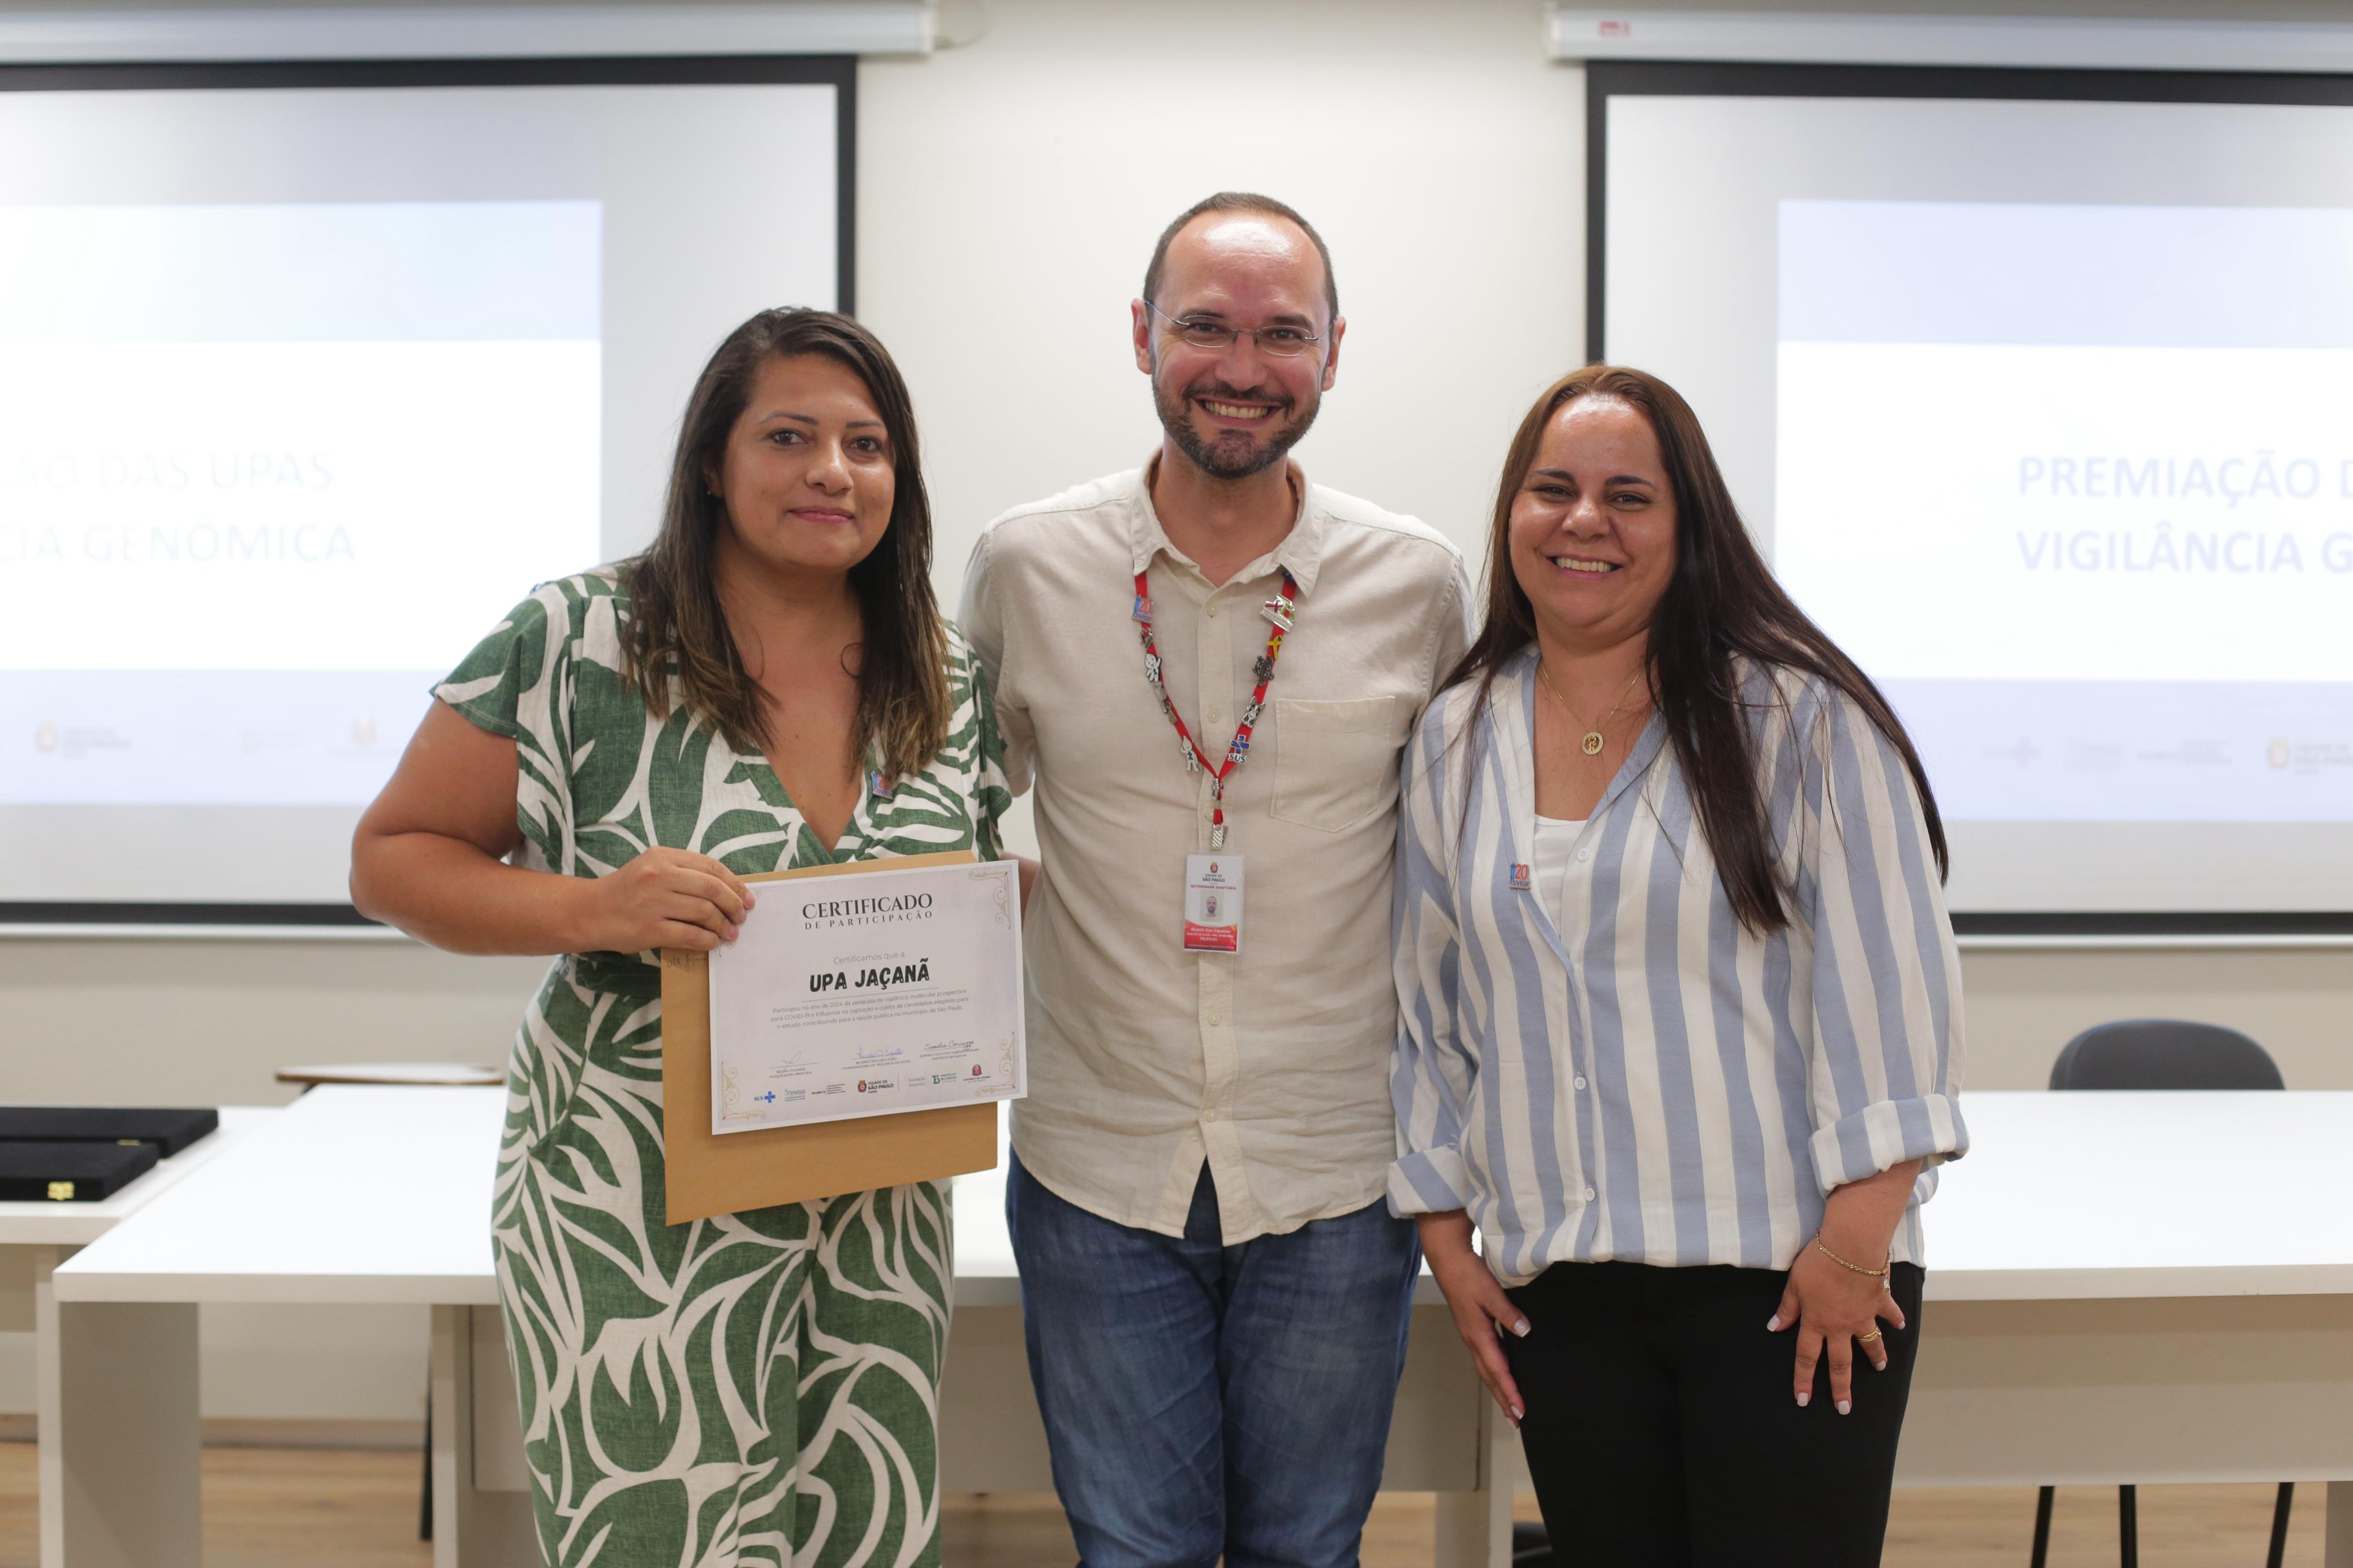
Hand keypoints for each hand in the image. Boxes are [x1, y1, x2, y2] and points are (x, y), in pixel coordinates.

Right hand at [575, 848, 755, 952]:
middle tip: (741, 917)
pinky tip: (711, 942)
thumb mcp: (651, 868)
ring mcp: (653, 902)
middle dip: (734, 905)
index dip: (735, 884)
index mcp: (662, 857)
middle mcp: (658, 875)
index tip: (747, 898)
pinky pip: (690, 935)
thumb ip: (683, 872)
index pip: (710, 866)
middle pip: (712, 888)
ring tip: (729, 933)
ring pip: (704, 912)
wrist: (589, 912)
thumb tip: (727, 889)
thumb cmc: (626, 891)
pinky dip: (707, 940)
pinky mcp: (649, 929)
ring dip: (723, 925)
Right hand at [1417, 1211, 1528, 1427]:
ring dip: (1499, 1388)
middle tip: (1516, 1421)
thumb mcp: (1489, 1292)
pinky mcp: (1473, 1328)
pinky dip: (1495, 1372)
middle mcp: (1474, 1340)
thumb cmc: (1468, 1275)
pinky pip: (1486, 1358)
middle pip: (1490, 1377)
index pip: (1497, 1370)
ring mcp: (1472, 1335)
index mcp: (1478, 1335)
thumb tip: (1525, 1332)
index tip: (1521, 1410)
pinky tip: (1502, 1372)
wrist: (1448, 1260)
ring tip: (1510, 1406)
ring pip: (1487, 1369)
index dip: (1509, 1391)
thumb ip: (1508, 1313)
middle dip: (1503, 1399)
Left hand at [1769, 1237, 1905, 1415]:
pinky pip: (1890, 1314)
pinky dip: (1895, 1319)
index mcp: (1816, 1323)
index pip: (1806, 1357)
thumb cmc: (1817, 1263)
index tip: (1803, 1401)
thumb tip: (1775, 1327)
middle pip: (1840, 1363)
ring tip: (1880, 1368)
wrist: (1850, 1248)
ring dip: (1876, 1357)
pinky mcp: (1879, 1302)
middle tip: (1845, 1409)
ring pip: (1870, 1344)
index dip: (1803, 1380)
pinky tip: (1900, 1325)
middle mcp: (1840, 1326)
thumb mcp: (1794, 1285)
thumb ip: (1787, 1308)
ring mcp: (1863, 1316)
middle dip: (1841, 1388)